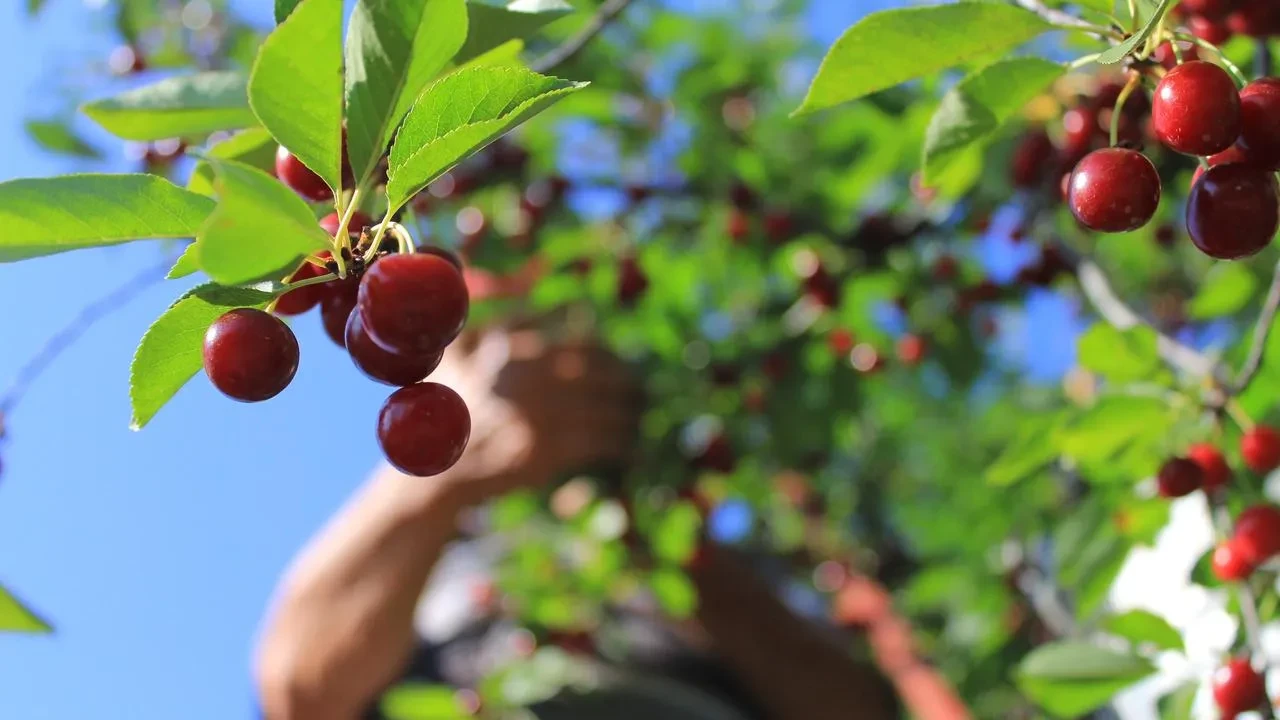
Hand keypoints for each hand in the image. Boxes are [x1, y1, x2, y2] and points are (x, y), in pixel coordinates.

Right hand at [426, 328, 640, 504]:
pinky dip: (621, 444)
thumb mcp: (460, 353)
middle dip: (627, 383)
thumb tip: (558, 306)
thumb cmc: (452, 408)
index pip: (581, 346)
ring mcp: (539, 414)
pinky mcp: (547, 450)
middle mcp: (530, 377)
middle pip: (601, 375)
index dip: (608, 356)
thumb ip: (503, 322)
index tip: (618, 364)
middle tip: (640, 390)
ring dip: (629, 414)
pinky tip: (630, 446)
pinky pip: (600, 442)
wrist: (439, 469)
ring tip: (638, 417)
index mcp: (515, 350)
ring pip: (605, 408)